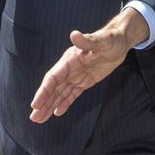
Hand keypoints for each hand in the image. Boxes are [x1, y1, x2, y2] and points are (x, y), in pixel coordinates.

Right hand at [30, 8, 148, 122]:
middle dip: (43, 103)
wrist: (120, 42)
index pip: (53, 78)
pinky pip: (71, 95)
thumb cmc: (111, 39)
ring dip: (49, 106)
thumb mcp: (102, 41)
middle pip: (52, 89)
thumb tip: (74, 35)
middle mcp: (69, 69)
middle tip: (34, 118)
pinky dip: (64, 104)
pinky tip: (56, 113)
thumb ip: (87, 41)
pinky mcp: (84, 82)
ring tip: (39, 119)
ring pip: (60, 94)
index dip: (43, 91)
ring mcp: (76, 76)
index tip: (35, 104)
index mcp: (69, 60)